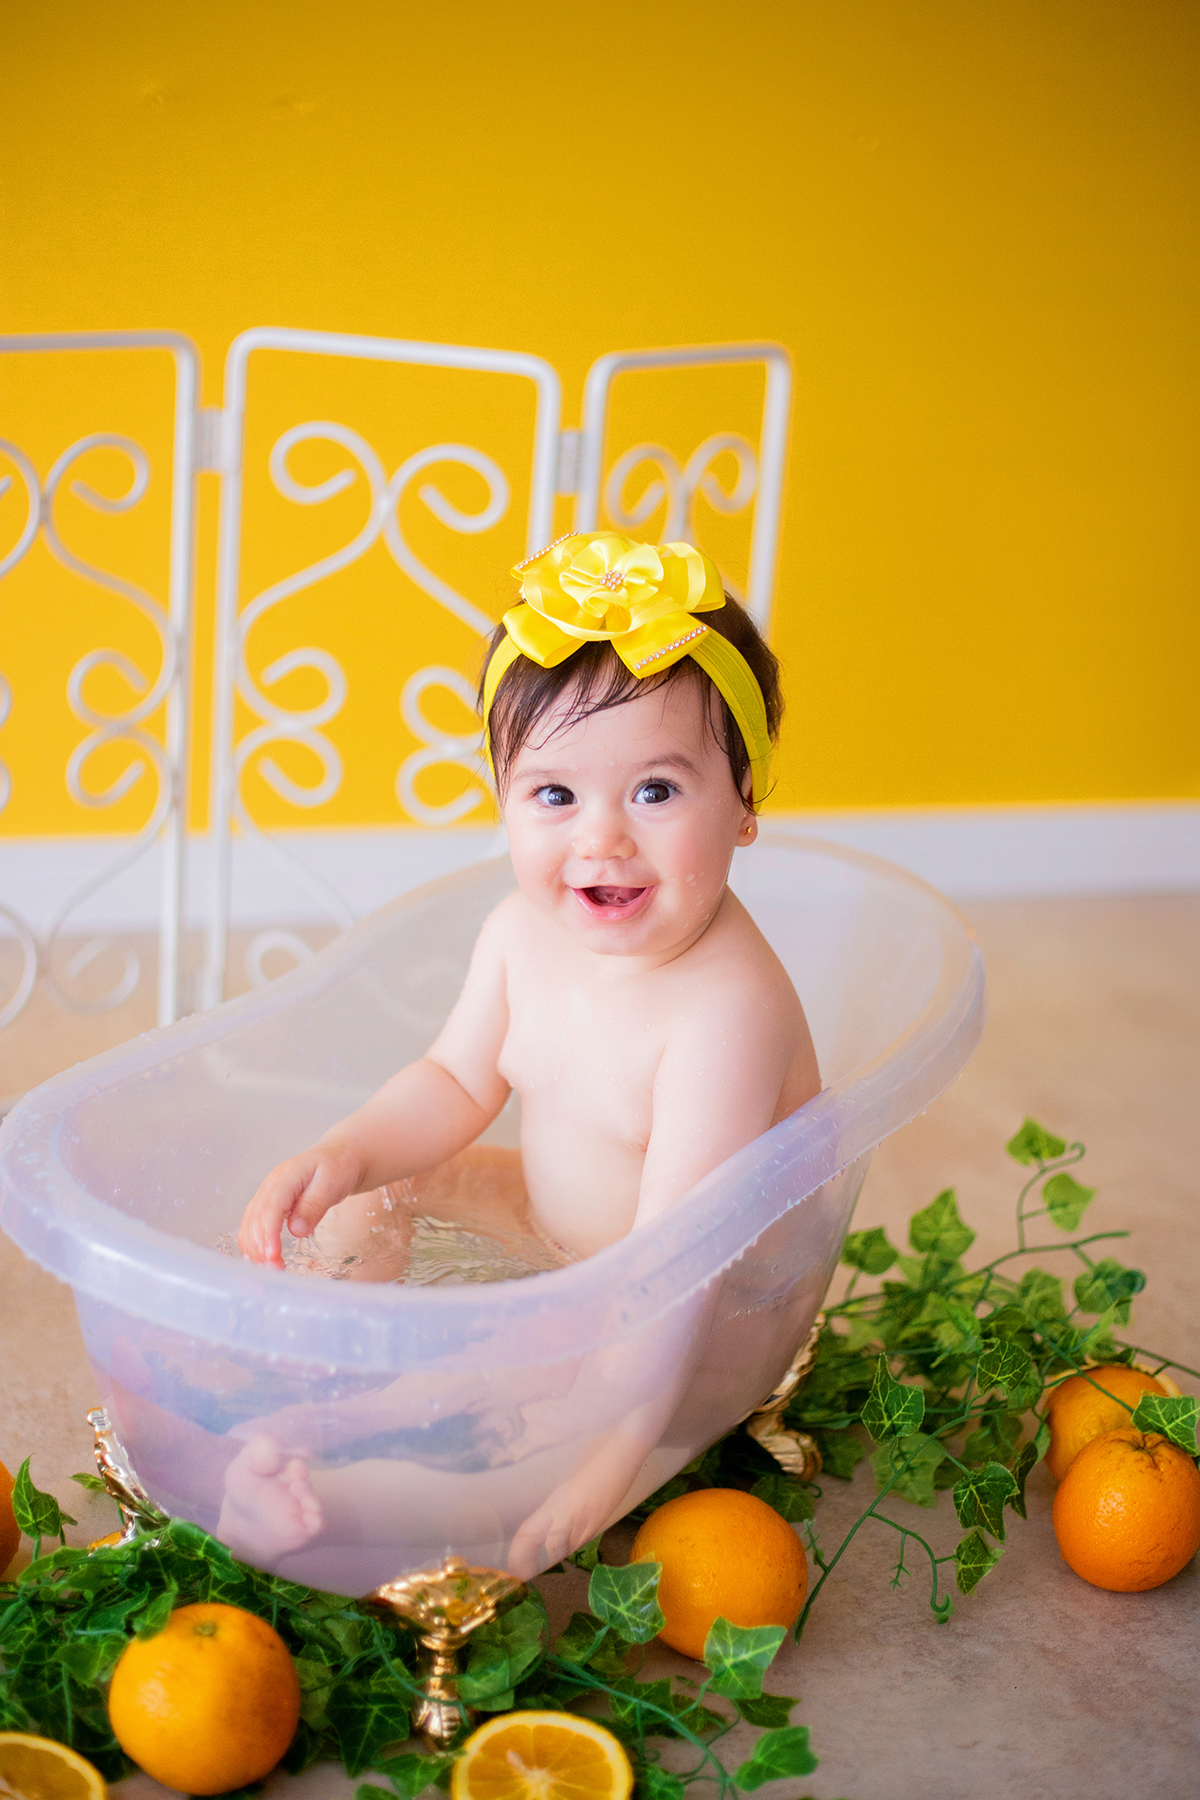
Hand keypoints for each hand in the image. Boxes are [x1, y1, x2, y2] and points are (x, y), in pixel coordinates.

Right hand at [237, 1140, 363, 1266]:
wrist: (338, 1157)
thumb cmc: (337, 1168)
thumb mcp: (331, 1184)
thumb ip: (314, 1205)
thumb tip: (296, 1230)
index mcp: (285, 1178)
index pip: (270, 1208)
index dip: (268, 1233)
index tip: (273, 1255)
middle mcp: (269, 1187)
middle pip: (255, 1220)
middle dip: (261, 1247)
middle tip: (276, 1270)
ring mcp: (266, 1197)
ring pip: (250, 1226)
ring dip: (256, 1249)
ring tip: (272, 1269)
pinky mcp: (269, 1207)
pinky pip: (254, 1227)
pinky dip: (256, 1245)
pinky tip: (264, 1260)